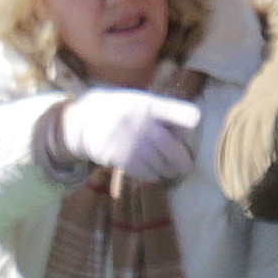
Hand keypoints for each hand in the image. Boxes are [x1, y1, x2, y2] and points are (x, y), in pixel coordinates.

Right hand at [53, 87, 201, 182]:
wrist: (85, 121)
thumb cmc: (120, 110)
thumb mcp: (140, 102)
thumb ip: (161, 115)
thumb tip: (184, 135)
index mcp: (151, 105)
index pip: (183, 114)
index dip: (191, 121)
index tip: (192, 126)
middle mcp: (143, 123)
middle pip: (174, 149)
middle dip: (182, 161)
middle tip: (185, 167)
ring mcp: (132, 143)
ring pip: (161, 165)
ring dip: (168, 171)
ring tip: (169, 172)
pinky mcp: (122, 159)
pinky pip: (147, 174)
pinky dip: (153, 176)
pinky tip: (153, 173)